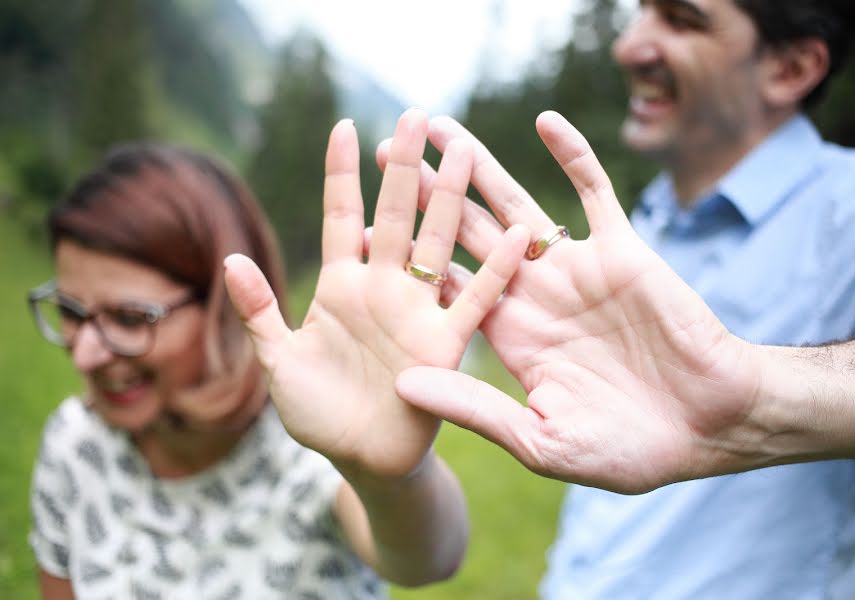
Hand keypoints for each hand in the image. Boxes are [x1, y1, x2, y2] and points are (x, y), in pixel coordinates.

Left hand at [224, 110, 528, 480]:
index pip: (341, 215)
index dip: (341, 173)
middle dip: (404, 167)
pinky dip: (495, 270)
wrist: (361, 457)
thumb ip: (260, 312)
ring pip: (437, 243)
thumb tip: (230, 259)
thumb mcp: (279, 362)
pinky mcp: (445, 342)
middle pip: (394, 215)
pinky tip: (515, 234)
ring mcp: (416, 310)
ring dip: (450, 200)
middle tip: (416, 118)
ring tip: (464, 153)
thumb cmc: (317, 411)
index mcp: (340, 285)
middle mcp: (382, 287)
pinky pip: (474, 300)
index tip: (344, 126)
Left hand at [390, 112, 765, 492]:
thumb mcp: (541, 439)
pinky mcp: (620, 250)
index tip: (360, 228)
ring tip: (440, 128)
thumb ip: (475, 409)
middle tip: (385, 155)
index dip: (404, 258)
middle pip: (466, 234)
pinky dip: (572, 156)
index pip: (444, 287)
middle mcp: (532, 295)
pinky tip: (544, 122)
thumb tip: (402, 385)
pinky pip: (592, 193)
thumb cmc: (628, 449)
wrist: (708, 425)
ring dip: (480, 165)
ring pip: (517, 204)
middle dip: (426, 196)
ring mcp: (574, 268)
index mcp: (508, 337)